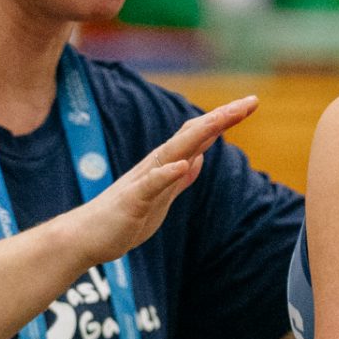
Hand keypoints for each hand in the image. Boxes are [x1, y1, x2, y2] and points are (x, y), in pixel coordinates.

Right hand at [61, 97, 256, 269]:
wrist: (88, 237)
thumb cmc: (123, 219)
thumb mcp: (161, 199)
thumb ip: (179, 179)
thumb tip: (199, 159)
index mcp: (166, 165)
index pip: (200, 136)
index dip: (225, 120)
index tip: (251, 103)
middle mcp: (156, 165)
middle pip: (193, 135)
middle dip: (221, 118)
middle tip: (250, 101)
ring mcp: (144, 180)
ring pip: (175, 151)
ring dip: (199, 134)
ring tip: (223, 119)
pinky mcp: (133, 200)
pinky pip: (151, 184)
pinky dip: (167, 172)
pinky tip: (184, 164)